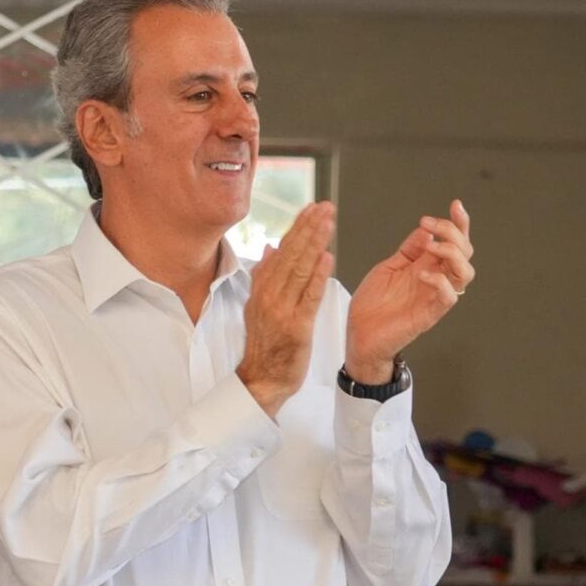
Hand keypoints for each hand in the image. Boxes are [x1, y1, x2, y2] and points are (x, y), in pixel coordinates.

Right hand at [238, 202, 334, 416]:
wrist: (262, 379)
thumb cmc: (265, 344)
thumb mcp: (258, 305)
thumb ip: (265, 276)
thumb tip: (271, 248)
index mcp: (261, 287)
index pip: (282, 249)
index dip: (298, 227)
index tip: (312, 208)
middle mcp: (269, 294)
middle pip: (291, 254)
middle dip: (309, 227)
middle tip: (325, 207)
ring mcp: (281, 309)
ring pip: (300, 269)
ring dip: (315, 243)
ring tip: (328, 222)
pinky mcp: (296, 326)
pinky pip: (308, 296)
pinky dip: (318, 276)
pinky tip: (327, 258)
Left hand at [346, 200, 472, 380]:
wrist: (359, 335)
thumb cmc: (373, 306)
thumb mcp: (389, 267)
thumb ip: (409, 249)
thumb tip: (425, 230)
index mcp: (426, 266)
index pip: (453, 242)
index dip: (458, 223)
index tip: (455, 206)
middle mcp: (434, 280)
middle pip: (465, 253)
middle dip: (453, 232)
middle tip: (431, 225)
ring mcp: (434, 296)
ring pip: (465, 273)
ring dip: (452, 253)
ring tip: (431, 247)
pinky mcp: (429, 314)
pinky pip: (448, 297)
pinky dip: (439, 281)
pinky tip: (421, 274)